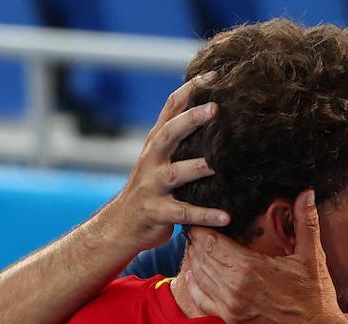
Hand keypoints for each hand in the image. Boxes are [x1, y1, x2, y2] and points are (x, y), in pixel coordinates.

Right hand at [104, 73, 229, 252]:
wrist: (121, 224)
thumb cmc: (152, 188)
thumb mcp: (161, 158)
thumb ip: (181, 138)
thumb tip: (214, 110)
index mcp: (156, 143)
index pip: (171, 108)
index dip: (190, 89)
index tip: (214, 74)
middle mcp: (151, 160)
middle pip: (168, 134)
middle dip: (190, 120)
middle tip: (215, 108)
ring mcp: (152, 186)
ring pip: (175, 174)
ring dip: (197, 168)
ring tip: (219, 165)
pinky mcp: (157, 212)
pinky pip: (183, 213)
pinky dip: (205, 215)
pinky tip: (226, 216)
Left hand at [182, 188, 347, 323]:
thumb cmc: (316, 297)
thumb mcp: (313, 257)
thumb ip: (306, 222)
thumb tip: (307, 192)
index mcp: (250, 268)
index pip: (211, 241)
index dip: (203, 226)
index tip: (204, 216)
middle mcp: (234, 287)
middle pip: (201, 256)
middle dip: (198, 240)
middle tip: (199, 226)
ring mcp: (230, 305)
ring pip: (198, 275)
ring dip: (196, 259)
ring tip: (199, 245)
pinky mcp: (230, 319)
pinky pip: (200, 297)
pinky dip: (195, 283)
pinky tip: (197, 272)